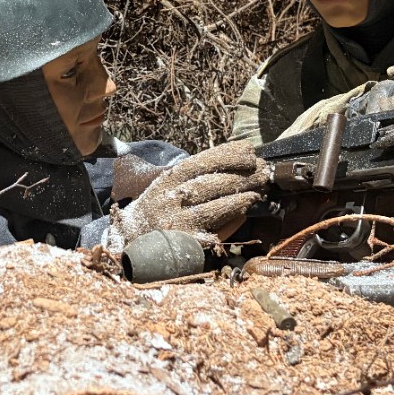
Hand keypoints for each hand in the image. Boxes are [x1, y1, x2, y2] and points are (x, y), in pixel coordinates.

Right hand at [112, 141, 269, 243]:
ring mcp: (178, 221)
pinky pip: (212, 232)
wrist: (130, 239)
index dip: (228, 155)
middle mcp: (172, 198)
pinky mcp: (185, 243)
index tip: (250, 151)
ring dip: (240, 197)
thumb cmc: (157, 207)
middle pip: (212, 183)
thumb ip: (195, 176)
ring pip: (214, 206)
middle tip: (263, 171)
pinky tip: (244, 214)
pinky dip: (230, 221)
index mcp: (169, 179)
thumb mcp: (168, 184)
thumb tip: (235, 166)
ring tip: (258, 191)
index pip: (201, 162)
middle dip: (242, 175)